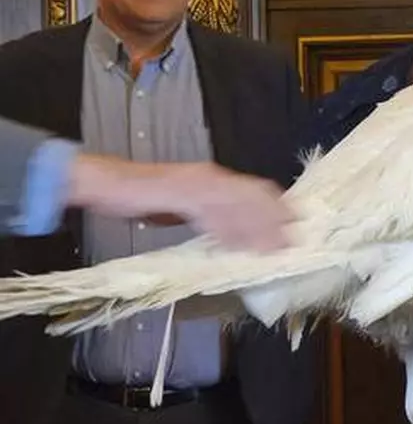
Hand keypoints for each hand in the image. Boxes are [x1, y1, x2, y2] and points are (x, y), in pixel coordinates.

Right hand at [68, 157, 294, 251]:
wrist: (109, 183)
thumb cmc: (144, 194)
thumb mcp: (186, 203)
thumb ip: (209, 213)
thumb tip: (229, 232)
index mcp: (213, 176)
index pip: (254, 189)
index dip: (275, 207)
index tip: (293, 223)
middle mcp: (210, 177)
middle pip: (252, 198)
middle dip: (273, 220)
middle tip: (291, 240)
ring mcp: (197, 185)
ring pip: (236, 207)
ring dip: (256, 228)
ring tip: (273, 247)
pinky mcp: (181, 196)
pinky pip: (210, 217)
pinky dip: (227, 232)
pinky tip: (238, 245)